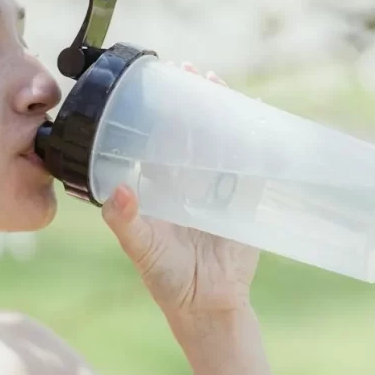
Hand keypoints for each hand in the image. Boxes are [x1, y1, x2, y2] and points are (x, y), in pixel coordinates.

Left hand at [101, 62, 258, 325]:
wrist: (208, 304)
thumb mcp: (142, 249)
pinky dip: (252, 138)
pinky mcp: (243, 198)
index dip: (151, 114)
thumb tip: (120, 191)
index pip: (151, 141)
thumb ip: (127, 223)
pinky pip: (249, 162)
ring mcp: (215, 187)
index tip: (150, 85)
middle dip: (188, 100)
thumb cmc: (167, 278)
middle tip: (188, 70)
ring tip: (216, 81)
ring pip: (217, 139)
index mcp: (155, 188)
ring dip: (219, 110)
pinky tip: (254, 114)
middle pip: (186, 131)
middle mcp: (183, 182)